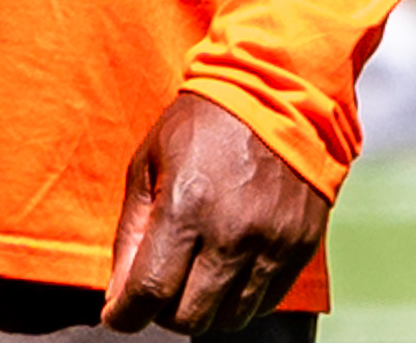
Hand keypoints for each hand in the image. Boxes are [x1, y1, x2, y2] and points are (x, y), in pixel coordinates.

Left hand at [102, 93, 328, 334]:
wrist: (275, 94)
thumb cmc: (201, 124)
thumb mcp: (149, 161)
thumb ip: (130, 231)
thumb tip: (117, 294)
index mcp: (186, 206)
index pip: (150, 292)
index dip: (126, 314)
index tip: (119, 313)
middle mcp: (230, 233)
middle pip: (189, 317)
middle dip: (164, 310)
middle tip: (159, 285)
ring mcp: (269, 245)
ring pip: (229, 320)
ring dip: (204, 308)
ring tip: (195, 272)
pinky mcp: (298, 250)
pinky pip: (265, 304)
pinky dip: (240, 299)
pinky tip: (228, 267)